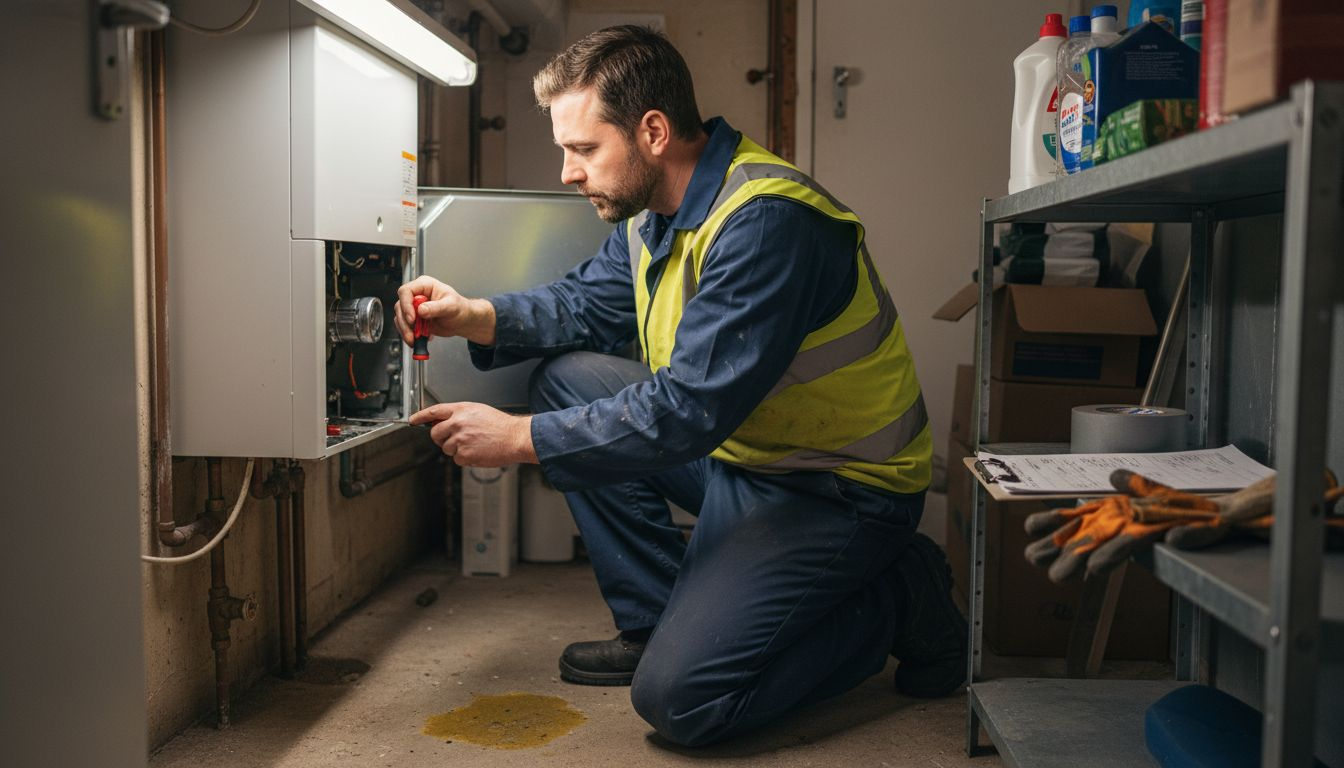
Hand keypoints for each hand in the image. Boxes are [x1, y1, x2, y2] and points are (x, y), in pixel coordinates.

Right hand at [393, 276, 496, 345]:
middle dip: (405, 322)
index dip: (406, 305)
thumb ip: (436, 307)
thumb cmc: (459, 308)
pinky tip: (419, 339)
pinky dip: (409, 334)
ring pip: (400, 318)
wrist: (462, 320)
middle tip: (413, 334)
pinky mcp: (414, 320)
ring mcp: (414, 308)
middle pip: (400, 306)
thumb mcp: (450, 306)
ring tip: (415, 340)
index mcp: (424, 286)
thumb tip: (421, 310)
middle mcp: (416, 295)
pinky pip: (405, 326)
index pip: (406, 291)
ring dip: (405, 331)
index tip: (413, 318)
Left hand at [410, 402, 536, 466]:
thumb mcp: (478, 411)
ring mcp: (460, 439)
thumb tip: (443, 421)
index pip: (434, 411)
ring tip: (474, 444)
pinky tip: (478, 452)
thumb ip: (459, 414)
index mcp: (461, 410)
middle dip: (441, 438)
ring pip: (446, 448)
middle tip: (454, 439)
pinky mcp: (464, 454)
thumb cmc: (501, 426)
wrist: (515, 437)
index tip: (413, 420)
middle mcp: (457, 423)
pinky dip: (466, 459)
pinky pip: (457, 459)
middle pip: (435, 433)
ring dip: (456, 449)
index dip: (421, 416)